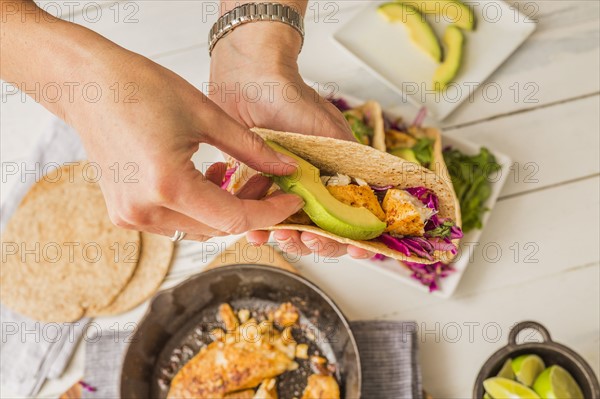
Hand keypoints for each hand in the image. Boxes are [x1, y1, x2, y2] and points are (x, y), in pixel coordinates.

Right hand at [69, 51, 304, 240]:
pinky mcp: (124, 213)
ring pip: (197, 228)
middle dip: (249, 208)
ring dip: (223, 208)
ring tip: (234, 174)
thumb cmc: (139, 89)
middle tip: (267, 180)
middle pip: (217, 228)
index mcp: (167, 186)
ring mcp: (131, 216)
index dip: (270, 212)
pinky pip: (175, 222)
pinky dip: (198, 208)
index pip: (235, 219)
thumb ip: (251, 149)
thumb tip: (286, 168)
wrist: (88, 85)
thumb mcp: (207, 115)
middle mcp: (145, 211)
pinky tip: (206, 178)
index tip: (292, 201)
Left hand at [210, 22, 371, 258]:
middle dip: (319, 242)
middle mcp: (310, 187)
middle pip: (322, 231)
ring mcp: (281, 190)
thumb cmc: (292, 99)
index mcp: (334, 177)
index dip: (358, 237)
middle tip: (310, 238)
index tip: (358, 248)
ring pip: (290, 229)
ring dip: (289, 239)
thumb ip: (350, 164)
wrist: (248, 79)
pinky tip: (255, 231)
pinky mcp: (252, 188)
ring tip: (281, 234)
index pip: (352, 217)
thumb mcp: (330, 131)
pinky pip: (256, 217)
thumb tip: (370, 197)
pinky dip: (258, 228)